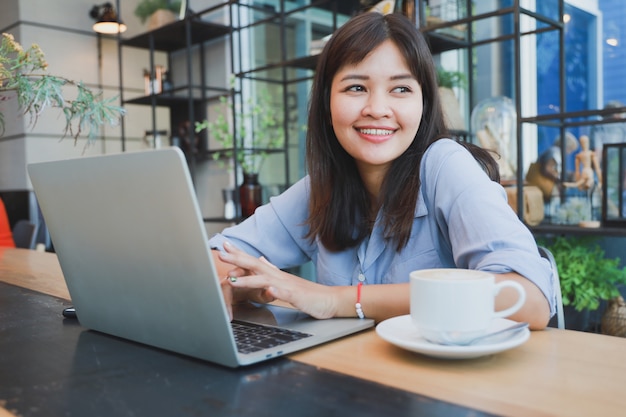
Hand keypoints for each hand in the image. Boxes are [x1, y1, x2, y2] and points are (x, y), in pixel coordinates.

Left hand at [218, 242, 337, 318]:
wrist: (329, 299)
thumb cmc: (308, 293)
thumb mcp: (286, 280)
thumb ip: (273, 270)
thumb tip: (262, 259)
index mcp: (276, 273)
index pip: (254, 261)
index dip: (239, 253)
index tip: (224, 246)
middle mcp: (279, 276)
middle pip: (256, 265)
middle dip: (237, 259)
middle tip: (221, 253)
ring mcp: (288, 285)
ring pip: (265, 280)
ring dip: (248, 278)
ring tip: (233, 278)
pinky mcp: (297, 296)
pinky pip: (285, 293)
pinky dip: (276, 291)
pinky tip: (268, 290)